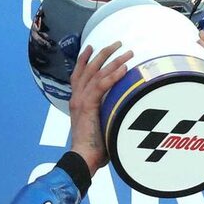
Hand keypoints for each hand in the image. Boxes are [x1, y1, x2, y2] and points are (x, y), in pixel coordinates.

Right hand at [67, 41, 133, 175]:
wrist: (83, 159)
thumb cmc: (93, 149)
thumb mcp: (100, 125)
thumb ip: (107, 114)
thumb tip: (123, 110)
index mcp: (77, 102)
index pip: (79, 75)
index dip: (84, 60)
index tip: (91, 48)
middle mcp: (76, 98)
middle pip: (88, 69)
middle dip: (103, 54)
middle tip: (117, 43)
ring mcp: (80, 102)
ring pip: (96, 74)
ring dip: (112, 61)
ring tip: (127, 52)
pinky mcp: (87, 107)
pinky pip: (100, 86)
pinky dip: (112, 76)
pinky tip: (124, 69)